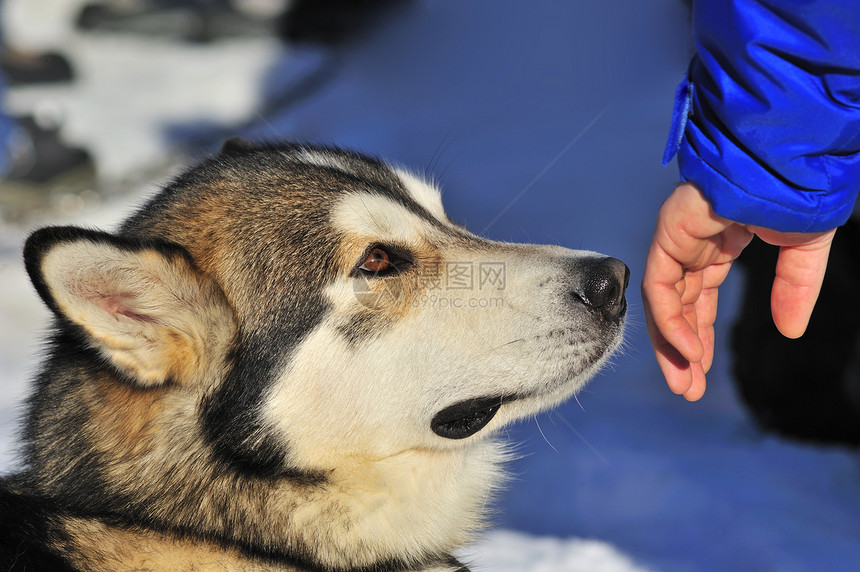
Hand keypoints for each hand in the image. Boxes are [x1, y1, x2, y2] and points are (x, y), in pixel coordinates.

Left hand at [641, 183, 835, 400]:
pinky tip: (689, 351)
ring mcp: (678, 238)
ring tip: (684, 384)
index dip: (701, 337)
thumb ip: (795, 288)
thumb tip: (791, 332)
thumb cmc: (798, 188)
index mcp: (719, 245)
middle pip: (678, 307)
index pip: (699, 300)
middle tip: (687, 389)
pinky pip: (662, 285)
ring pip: (664, 301)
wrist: (791, 155)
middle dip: (683, 350)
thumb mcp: (804, 249)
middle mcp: (693, 245)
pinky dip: (672, 320)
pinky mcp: (670, 232)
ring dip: (673, 345)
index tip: (703, 373)